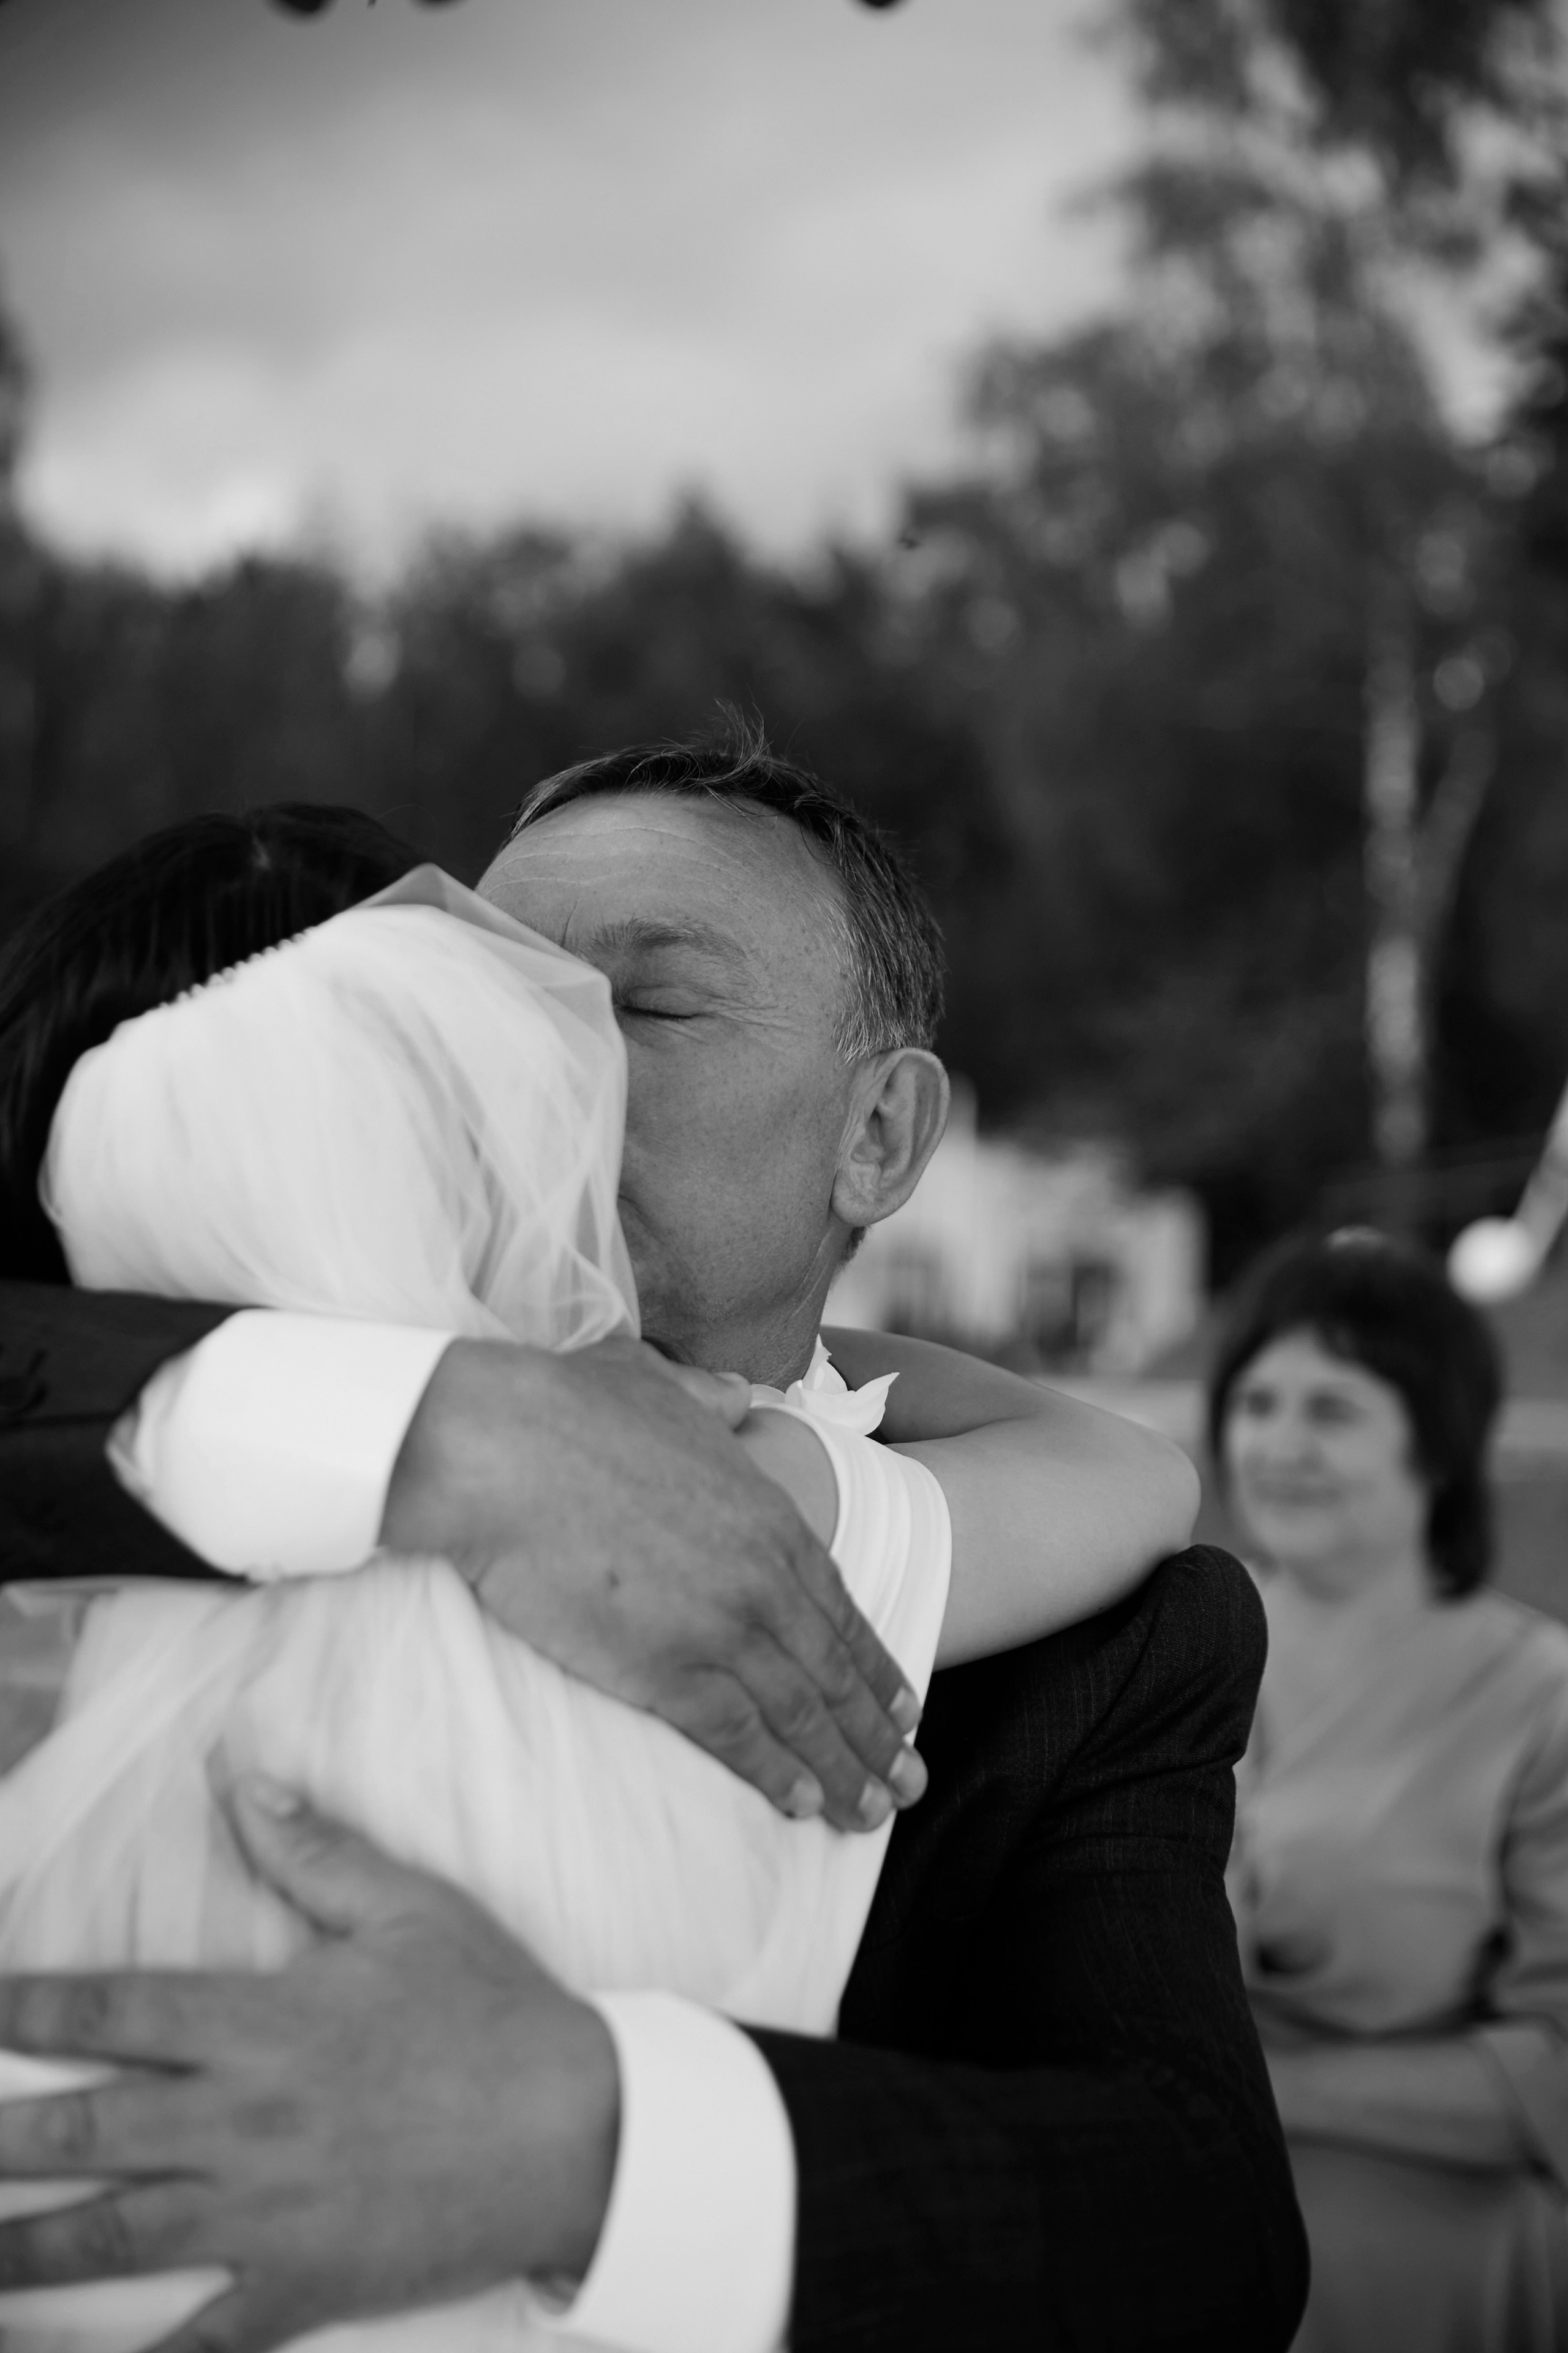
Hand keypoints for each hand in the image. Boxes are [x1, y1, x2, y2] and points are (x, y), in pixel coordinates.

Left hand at [0, 1779, 618, 2350]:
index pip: (114, 2009)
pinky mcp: (303, 2287)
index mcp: (264, 2022)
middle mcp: (245, 2121)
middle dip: (1, 2139)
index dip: (27, 2008)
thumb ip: (313, 1849)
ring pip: (115, 2236)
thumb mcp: (411, 1909)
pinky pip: (200, 2337)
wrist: (579, 2129)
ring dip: (25, 2250)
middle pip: (87, 2130)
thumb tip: (240, 1776)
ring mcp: (267, 2215)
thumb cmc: (494, 2009)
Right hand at [381, 1335, 924, 1830]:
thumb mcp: (660, 1385)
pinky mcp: (667, 1670)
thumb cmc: (565, 1410)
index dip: (874, 1662)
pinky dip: (775, 1775)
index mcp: (767, 1515)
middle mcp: (762, 1578)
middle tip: (912, 1783)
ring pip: (802, 1714)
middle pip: (835, 1670)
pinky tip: (801, 1805)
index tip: (905, 1705)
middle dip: (879, 1734)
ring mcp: (721, 1628)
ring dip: (843, 1770)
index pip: (838, 1605)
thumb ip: (712, 1399)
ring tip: (871, 1814)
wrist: (502, 1452)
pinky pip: (738, 1737)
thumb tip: (737, 1396)